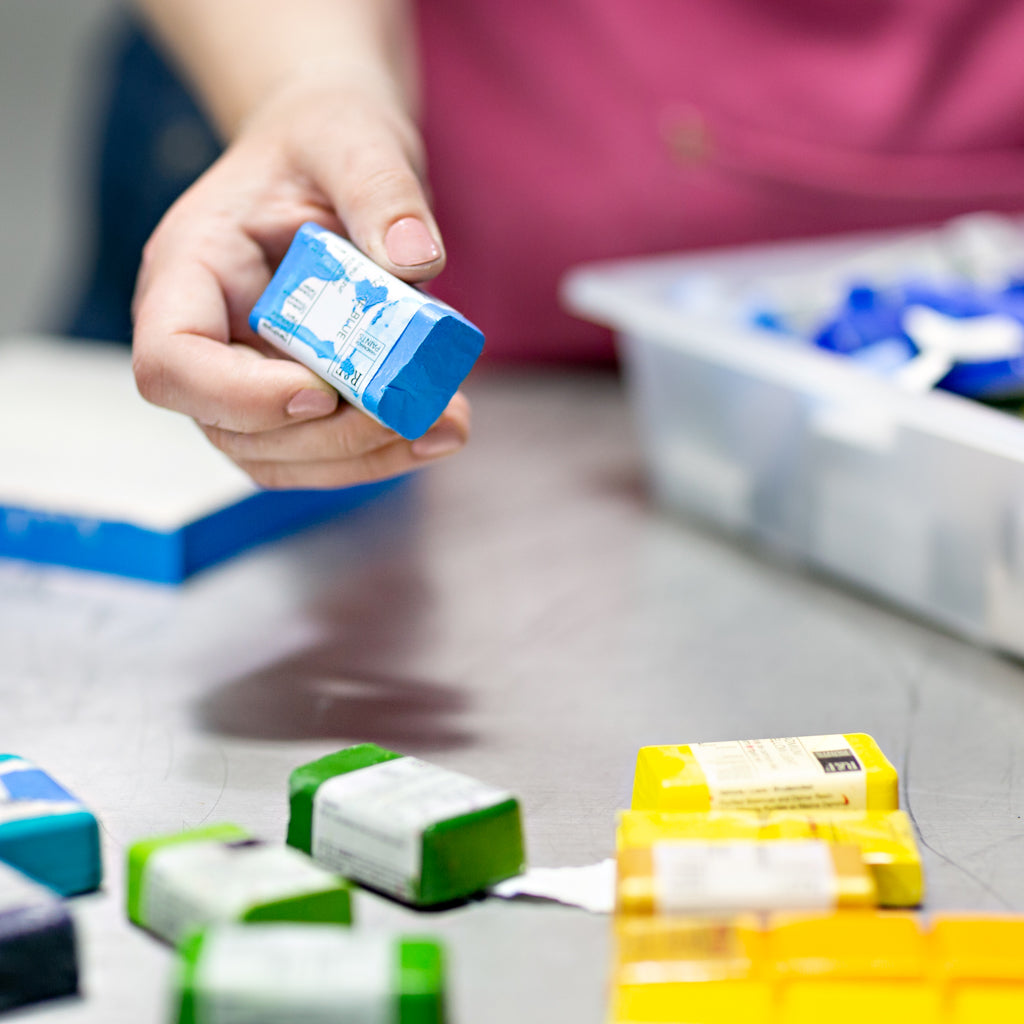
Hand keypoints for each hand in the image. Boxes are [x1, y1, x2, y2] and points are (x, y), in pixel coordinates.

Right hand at [131, 69, 468, 488]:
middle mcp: (207, 337)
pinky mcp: (294, 400)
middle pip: (233, 431)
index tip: (321, 390)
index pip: (171, 363)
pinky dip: (381, 452)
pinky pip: (322, 452)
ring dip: (364, 457)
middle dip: (330, 438)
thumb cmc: (324, 140)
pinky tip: (443, 426)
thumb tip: (416, 260)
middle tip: (415, 411)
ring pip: (281, 458)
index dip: (238, 397)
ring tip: (448, 425)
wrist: (334, 161)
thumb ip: (381, 189)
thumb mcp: (353, 138)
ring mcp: (245, 376)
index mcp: (189, 271)